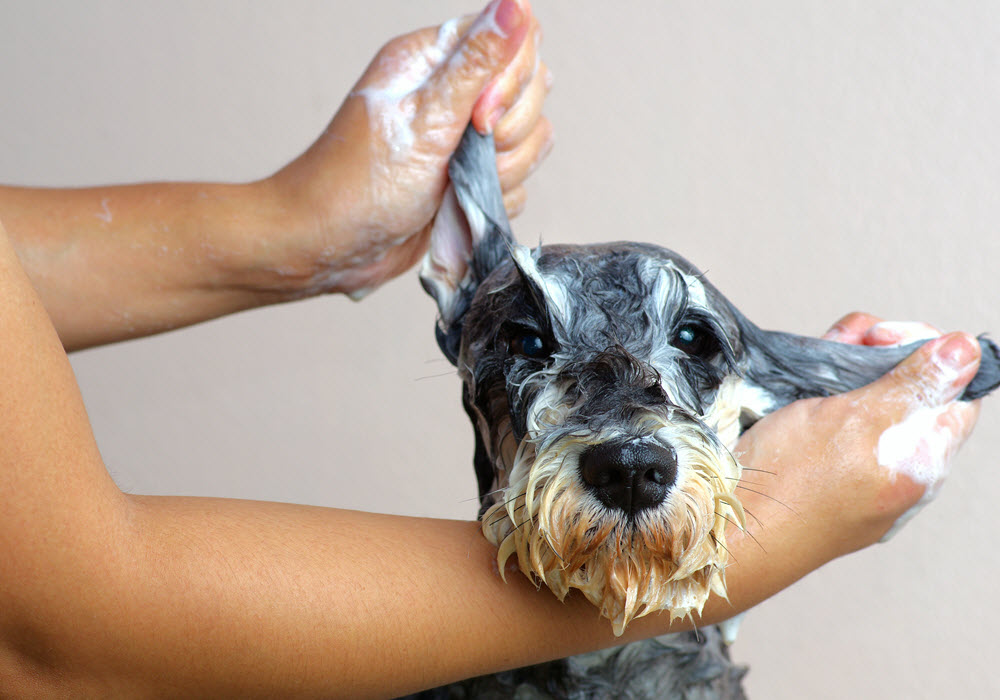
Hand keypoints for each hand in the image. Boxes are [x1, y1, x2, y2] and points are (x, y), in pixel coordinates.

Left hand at [266, 0, 551, 297]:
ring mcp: (465, 139)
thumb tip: (515, 3)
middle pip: (531, 92)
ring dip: (503, 171)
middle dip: (508, 133)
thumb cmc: (359, 184)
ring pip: (531, 140)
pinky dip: (493, 200)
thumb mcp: (425, 119)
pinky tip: (456, 206)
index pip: (515, 39)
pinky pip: (518, 183)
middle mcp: (454, 94)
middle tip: (460, 154)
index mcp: (435, 61)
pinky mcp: (472, 178)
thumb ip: (478, 63)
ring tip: (454, 186)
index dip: (512, 80)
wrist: (333, 248)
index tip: (480, 117)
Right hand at [729, 313, 980, 583]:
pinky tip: (800, 382)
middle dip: (880, 355)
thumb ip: (916, 385)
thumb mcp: (859, 418)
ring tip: (817, 359)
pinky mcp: (818, 470)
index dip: (928, 354)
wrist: (727, 528)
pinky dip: (820, 395)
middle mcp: (896, 471)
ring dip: (846, 370)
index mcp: (922, 463)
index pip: (955, 394)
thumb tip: (969, 351)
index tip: (883, 338)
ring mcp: (856, 473)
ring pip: (868, 405)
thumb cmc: (791, 485)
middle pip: (909, 395)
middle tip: (849, 342)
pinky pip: (836, 426)